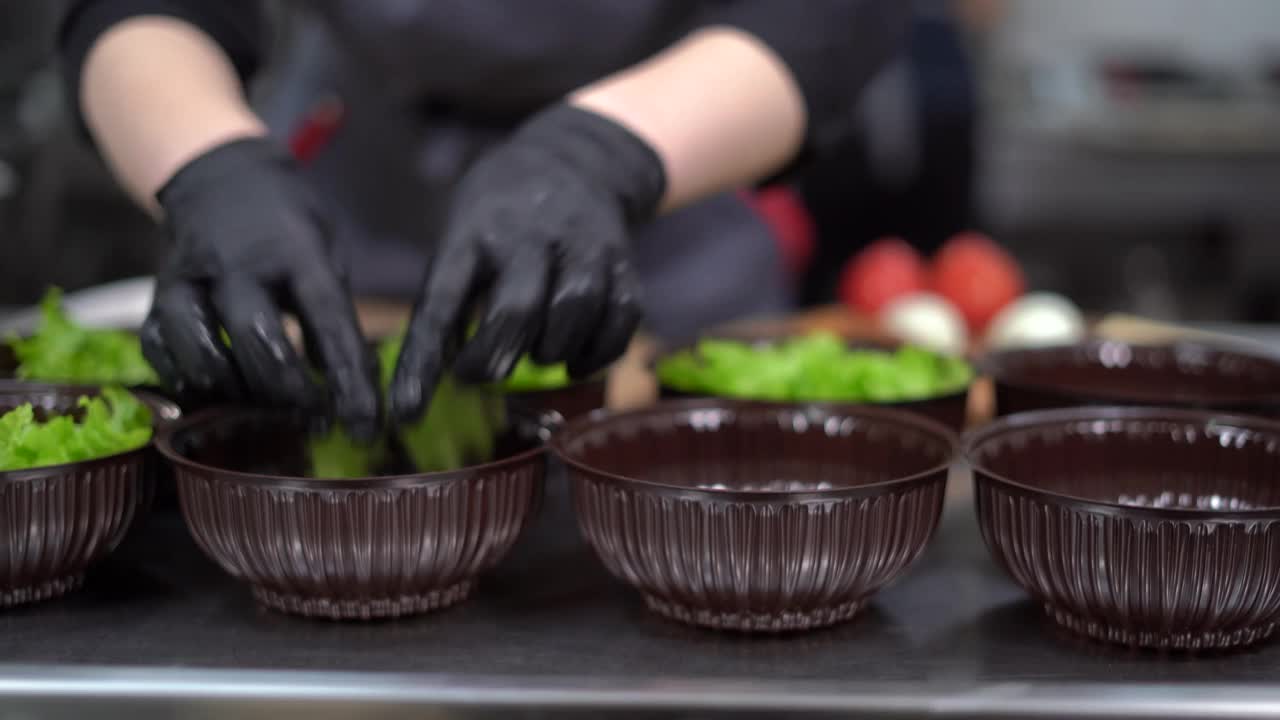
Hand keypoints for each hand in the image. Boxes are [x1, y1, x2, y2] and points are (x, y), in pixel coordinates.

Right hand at [142, 137, 380, 437]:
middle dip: (290, 393)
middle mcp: (236, 265)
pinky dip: (189, 382)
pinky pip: (162, 352)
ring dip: (240, 394)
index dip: (348, 375)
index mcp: (294, 249)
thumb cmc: (286, 224)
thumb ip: (334, 316)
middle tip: (315, 420)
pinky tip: (218, 394)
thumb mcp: (326, 254)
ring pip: (204, 354)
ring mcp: (189, 280)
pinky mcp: (156, 297)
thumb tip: (354, 386)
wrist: (218, 174)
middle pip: (258, 340)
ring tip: (268, 411)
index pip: (327, 317)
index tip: (366, 420)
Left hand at [389, 104, 666, 423]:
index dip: (423, 363)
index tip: (406, 413)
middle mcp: (530, 236)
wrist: (577, 158)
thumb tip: (426, 380)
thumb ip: (449, 300)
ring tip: (535, 356)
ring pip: (575, 311)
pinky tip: (574, 360)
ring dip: (551, 351)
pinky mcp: (623, 264)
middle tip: (484, 375)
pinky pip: (620, 319)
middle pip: (518, 307)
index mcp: (474, 233)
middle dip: (497, 355)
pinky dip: (598, 353)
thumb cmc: (501, 213)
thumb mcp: (461, 236)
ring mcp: (583, 247)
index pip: (442, 302)